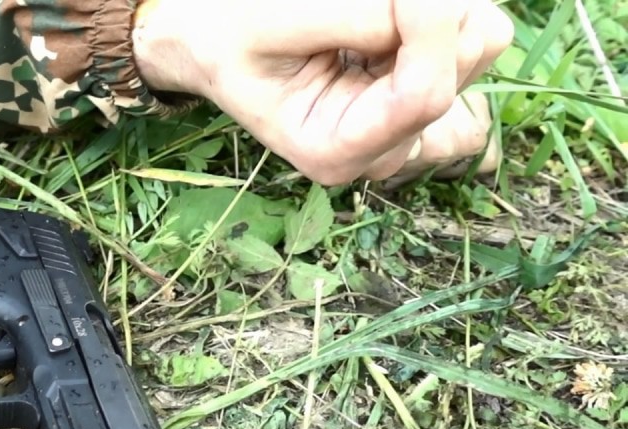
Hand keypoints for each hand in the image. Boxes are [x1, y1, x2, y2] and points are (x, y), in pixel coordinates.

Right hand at [131, 0, 513, 185]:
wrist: (211, 35)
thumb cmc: (230, 31)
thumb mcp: (275, 19)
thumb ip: (354, 18)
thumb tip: (430, 10)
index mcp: (334, 151)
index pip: (424, 95)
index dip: (427, 23)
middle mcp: (381, 150)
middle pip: (461, 67)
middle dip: (427, 12)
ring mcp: (410, 122)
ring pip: (480, 44)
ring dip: (437, 9)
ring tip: (374, 7)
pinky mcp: (426, 90)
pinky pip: (475, 36)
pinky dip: (440, 13)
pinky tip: (391, 16)